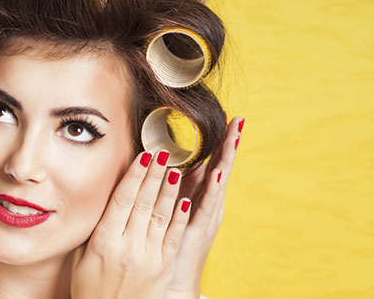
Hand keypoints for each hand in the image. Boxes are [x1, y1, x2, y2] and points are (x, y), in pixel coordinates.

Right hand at [70, 149, 191, 298]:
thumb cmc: (89, 287)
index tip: (142, 156)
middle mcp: (128, 247)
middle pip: (144, 203)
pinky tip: (185, 200)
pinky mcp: (162, 268)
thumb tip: (106, 197)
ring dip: (170, 190)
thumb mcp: (81, 256)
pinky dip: (180, 218)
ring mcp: (148, 258)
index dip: (134, 176)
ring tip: (177, 168)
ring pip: (162, 216)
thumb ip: (94, 228)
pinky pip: (173, 237)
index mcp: (104, 242)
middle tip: (163, 152)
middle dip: (154, 175)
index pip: (123, 200)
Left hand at [165, 116, 243, 297]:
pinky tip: (217, 174)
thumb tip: (160, 158)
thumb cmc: (165, 241)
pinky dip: (213, 189)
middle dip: (229, 144)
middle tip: (237, 120)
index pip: (211, 162)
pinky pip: (206, 206)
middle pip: (220, 168)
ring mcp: (206, 216)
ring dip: (226, 159)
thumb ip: (166, 185)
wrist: (170, 279)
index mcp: (198, 195)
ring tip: (234, 136)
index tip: (225, 118)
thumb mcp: (166, 207)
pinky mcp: (199, 230)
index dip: (218, 141)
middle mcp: (207, 204)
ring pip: (219, 183)